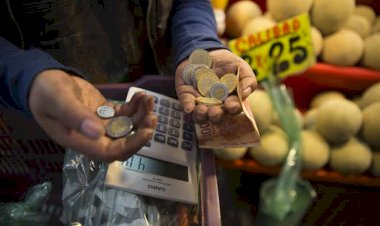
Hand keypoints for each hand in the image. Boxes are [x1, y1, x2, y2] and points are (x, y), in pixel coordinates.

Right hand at [29, 70, 156, 161]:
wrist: (41, 80)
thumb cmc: (45, 92)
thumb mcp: (58, 101)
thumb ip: (76, 116)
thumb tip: (97, 133)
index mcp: (81, 142)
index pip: (110, 153)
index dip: (130, 146)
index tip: (146, 132)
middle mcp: (93, 138)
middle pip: (123, 142)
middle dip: (141, 130)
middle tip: (152, 115)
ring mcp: (100, 125)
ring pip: (127, 127)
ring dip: (140, 116)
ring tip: (149, 100)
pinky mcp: (104, 113)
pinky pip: (123, 114)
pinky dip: (134, 106)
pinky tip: (141, 96)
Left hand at [175, 49, 256, 123]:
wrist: (207, 53)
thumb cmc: (228, 64)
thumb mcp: (242, 68)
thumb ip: (248, 80)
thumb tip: (245, 93)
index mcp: (231, 101)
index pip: (233, 109)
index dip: (232, 108)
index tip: (231, 105)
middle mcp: (216, 106)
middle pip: (216, 117)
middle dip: (216, 116)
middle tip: (215, 112)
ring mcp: (201, 103)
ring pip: (200, 115)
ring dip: (201, 115)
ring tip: (202, 110)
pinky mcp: (187, 96)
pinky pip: (186, 104)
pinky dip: (188, 106)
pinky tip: (189, 108)